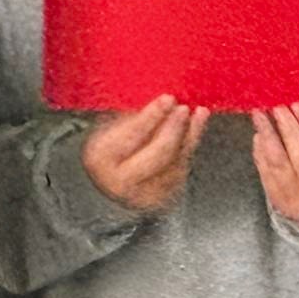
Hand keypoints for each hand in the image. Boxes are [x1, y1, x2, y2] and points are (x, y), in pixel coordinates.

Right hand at [81, 98, 202, 212]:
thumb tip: (163, 101)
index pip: (132, 135)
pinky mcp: (160, 199)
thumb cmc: (109, 146)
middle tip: (183, 109)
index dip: (152, 116)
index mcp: (100, 157)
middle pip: (157, 154)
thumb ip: (135, 117)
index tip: (168, 98)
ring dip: (189, 136)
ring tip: (198, 115)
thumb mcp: (111, 126)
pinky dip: (189, 148)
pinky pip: (180, 170)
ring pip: (174, 163)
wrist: (108, 180)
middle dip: (173, 129)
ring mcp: (141, 194)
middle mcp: (118, 180)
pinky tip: (194, 129)